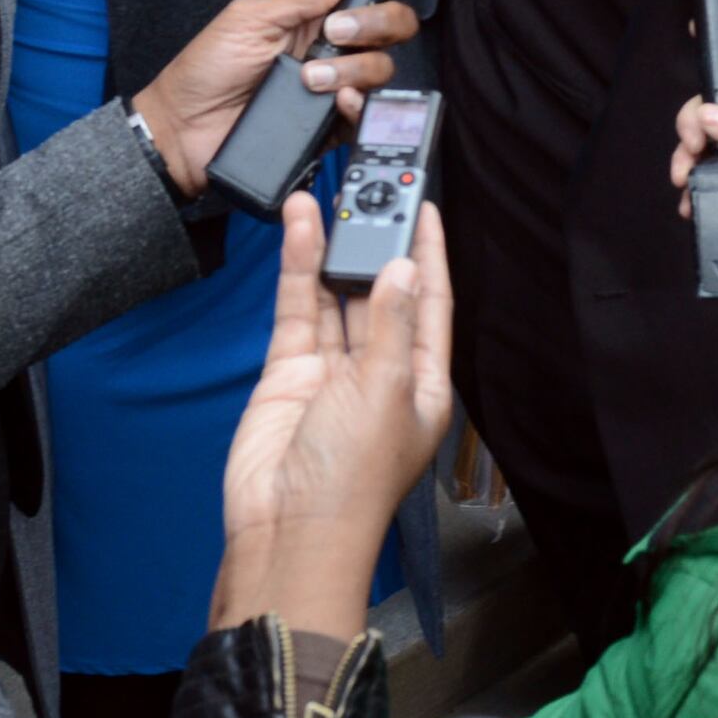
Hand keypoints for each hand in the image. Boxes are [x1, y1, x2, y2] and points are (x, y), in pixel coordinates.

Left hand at [131, 0, 453, 198]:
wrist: (182, 132)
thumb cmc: (204, 71)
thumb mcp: (249, 17)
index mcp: (313, 14)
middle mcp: (330, 48)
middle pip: (392, 26)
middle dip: (375, 22)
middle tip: (334, 32)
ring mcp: (333, 87)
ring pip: (383, 68)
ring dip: (351, 68)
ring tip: (309, 78)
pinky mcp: (331, 124)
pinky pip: (367, 113)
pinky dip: (357, 104)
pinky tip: (335, 102)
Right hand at [210, 192, 453, 640]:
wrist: (286, 529)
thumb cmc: (352, 479)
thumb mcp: (385, 392)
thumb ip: (388, 324)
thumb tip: (401, 269)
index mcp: (423, 385)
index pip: (431, 305)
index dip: (429, 256)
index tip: (427, 206)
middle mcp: (380, 374)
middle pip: (381, 294)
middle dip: (376, 244)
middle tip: (372, 187)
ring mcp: (333, 372)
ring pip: (335, 295)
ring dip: (333, 248)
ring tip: (331, 192)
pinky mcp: (290, 370)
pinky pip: (298, 308)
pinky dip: (298, 267)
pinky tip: (301, 227)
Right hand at [673, 35, 717, 209]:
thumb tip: (709, 114)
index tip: (698, 32)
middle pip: (716, 98)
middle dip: (695, 120)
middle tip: (693, 145)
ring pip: (704, 129)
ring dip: (688, 151)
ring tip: (685, 176)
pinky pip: (704, 159)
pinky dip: (692, 173)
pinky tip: (689, 191)